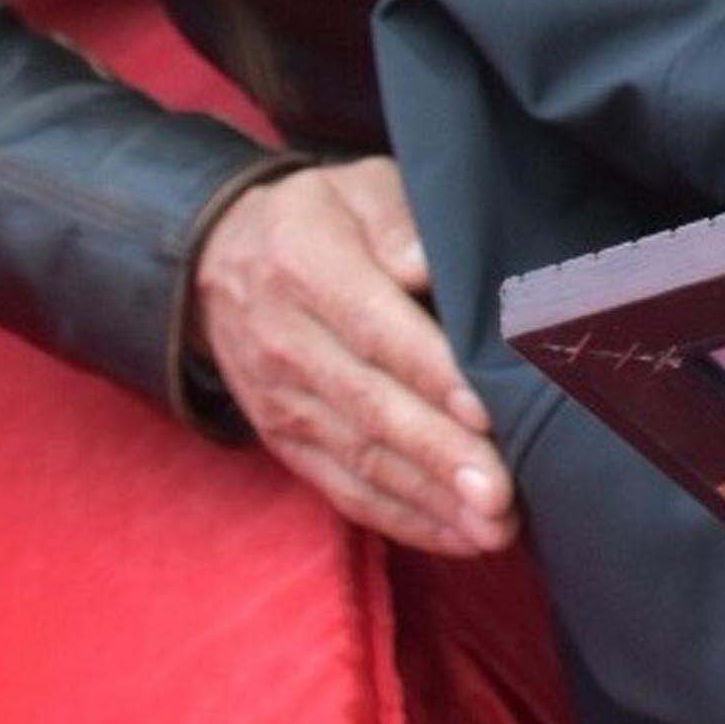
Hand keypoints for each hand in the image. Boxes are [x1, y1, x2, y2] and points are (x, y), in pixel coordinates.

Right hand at [190, 157, 514, 555]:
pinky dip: (401, 517)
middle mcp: (285, 340)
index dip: (431, 374)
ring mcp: (280, 398)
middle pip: (369, 406)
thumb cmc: (325, 216)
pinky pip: (342, 486)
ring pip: (359, 457)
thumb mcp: (358, 186)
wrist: (223, 255)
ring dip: (428, 499)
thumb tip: (424, 263)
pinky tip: (457, 537)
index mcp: (305, 266)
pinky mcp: (284, 440)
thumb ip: (395, 217)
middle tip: (500, 495)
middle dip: (439, 456)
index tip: (486, 412)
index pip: (374, 328)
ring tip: (492, 528)